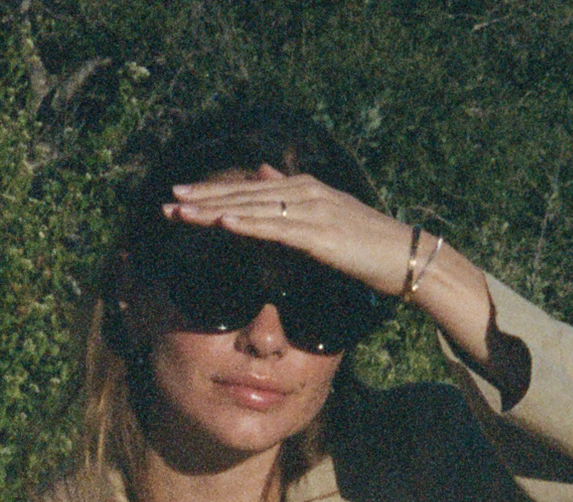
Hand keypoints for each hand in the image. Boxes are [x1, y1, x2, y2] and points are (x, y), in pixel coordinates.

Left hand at [167, 165, 495, 363]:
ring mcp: (312, 211)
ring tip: (183, 211)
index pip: (249, 188)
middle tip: (167, 202)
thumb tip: (262, 172)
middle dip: (203, 198)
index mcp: (303, 189)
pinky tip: (223, 222)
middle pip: (244, 193)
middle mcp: (304, 193)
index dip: (213, 192)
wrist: (405, 257)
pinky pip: (276, 229)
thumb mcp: (325, 218)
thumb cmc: (366, 245)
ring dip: (215, 209)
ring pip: (253, 208)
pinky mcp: (320, 235)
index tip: (180, 196)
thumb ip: (291, 197)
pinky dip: (248, 224)